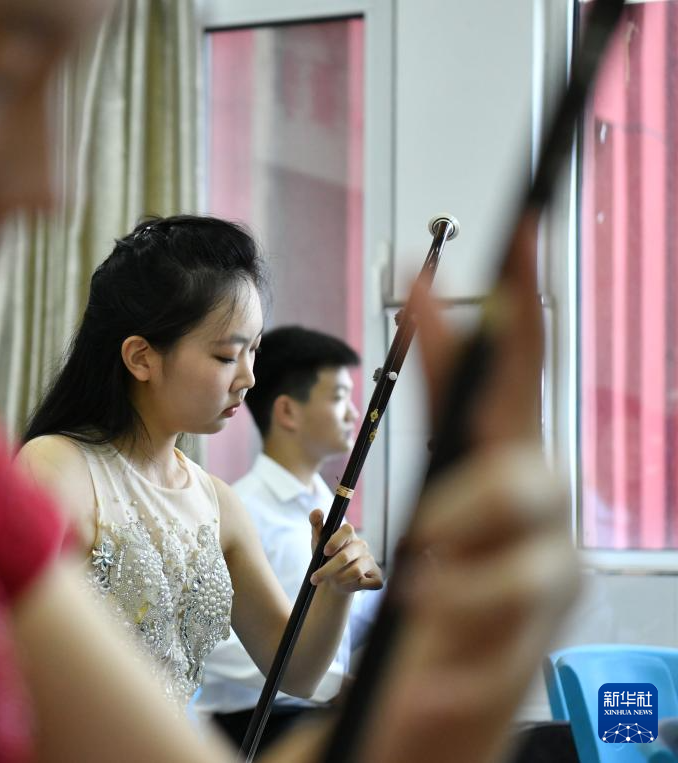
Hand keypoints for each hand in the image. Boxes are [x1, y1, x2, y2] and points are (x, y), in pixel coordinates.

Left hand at [307, 514, 382, 592]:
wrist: (332, 582)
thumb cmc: (325, 558)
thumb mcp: (318, 541)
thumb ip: (316, 525)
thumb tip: (317, 511)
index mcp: (349, 534)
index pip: (347, 530)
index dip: (335, 541)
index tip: (324, 552)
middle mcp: (361, 546)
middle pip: (346, 556)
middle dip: (327, 569)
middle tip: (314, 578)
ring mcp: (371, 560)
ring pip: (356, 571)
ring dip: (340, 579)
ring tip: (333, 581)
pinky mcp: (378, 576)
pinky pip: (371, 583)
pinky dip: (359, 586)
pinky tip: (354, 585)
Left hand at [358, 214, 580, 762]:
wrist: (424, 707)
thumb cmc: (427, 597)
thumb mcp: (420, 500)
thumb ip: (420, 423)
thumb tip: (406, 317)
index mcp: (494, 470)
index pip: (510, 378)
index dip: (519, 306)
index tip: (521, 230)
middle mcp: (531, 519)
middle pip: (532, 475)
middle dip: (480, 504)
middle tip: (422, 545)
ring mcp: (541, 585)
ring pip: (535, 568)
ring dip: (468, 591)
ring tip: (421, 612)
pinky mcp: (531, 656)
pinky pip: (508, 657)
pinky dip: (462, 670)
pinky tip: (428, 685)